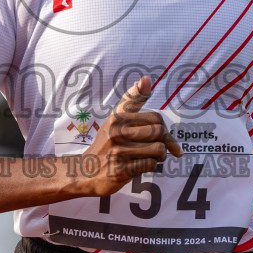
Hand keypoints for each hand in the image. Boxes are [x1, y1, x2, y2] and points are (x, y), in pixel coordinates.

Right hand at [70, 75, 182, 196]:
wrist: (85, 173)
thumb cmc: (106, 144)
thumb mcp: (115, 119)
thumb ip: (132, 100)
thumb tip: (146, 78)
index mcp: (117, 118)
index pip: (156, 117)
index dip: (165, 128)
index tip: (165, 136)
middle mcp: (117, 132)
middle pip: (160, 132)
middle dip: (166, 143)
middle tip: (161, 150)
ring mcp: (118, 152)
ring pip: (158, 149)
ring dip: (159, 156)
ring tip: (150, 157)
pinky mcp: (121, 170)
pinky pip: (150, 165)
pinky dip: (150, 167)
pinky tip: (140, 166)